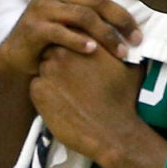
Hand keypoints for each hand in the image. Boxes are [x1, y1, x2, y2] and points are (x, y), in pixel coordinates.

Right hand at [0, 0, 138, 84]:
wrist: (20, 50)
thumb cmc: (56, 26)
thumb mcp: (72, 4)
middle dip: (121, 19)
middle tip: (137, 38)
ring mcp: (41, 6)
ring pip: (83, 17)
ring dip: (107, 36)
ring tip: (123, 52)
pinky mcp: (33, 27)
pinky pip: (62, 33)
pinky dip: (80, 42)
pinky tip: (94, 51)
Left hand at [30, 45, 146, 166]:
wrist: (111, 131)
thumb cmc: (123, 100)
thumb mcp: (128, 67)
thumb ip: (116, 50)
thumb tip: (118, 45)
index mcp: (83, 43)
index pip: (69, 36)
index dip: (73, 48)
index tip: (79, 61)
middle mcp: (63, 52)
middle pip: (53, 49)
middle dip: (60, 61)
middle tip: (71, 78)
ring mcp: (47, 71)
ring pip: (43, 68)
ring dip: (52, 77)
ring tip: (68, 92)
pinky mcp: (38, 90)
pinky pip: (37, 86)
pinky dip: (46, 93)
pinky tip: (61, 103)